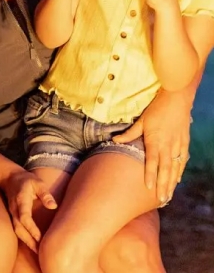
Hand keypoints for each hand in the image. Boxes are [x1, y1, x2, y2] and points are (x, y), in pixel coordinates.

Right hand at [2, 169, 56, 252]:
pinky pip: (17, 229)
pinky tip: (32, 245)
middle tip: (40, 251)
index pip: (24, 217)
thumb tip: (53, 206)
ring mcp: (12, 213)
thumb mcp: (38, 182)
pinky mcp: (13, 216)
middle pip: (19, 228)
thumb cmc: (26, 180)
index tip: (39, 237)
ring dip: (26, 241)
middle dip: (29, 240)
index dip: (31, 228)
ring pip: (17, 230)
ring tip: (37, 252)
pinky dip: (23, 238)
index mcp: (21, 200)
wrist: (10, 178)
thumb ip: (45, 194)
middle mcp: (14, 209)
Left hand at [113, 89, 191, 204]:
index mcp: (155, 141)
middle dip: (163, 186)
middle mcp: (168, 146)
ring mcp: (178, 145)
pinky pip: (182, 160)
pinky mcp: (184, 143)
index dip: (151, 175)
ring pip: (175, 168)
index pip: (152, 162)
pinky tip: (177, 180)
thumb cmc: (156, 109)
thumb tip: (114, 140)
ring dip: (172, 183)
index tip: (149, 188)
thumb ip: (129, 133)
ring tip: (168, 195)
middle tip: (161, 200)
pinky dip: (180, 171)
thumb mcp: (141, 120)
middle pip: (165, 170)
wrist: (177, 99)